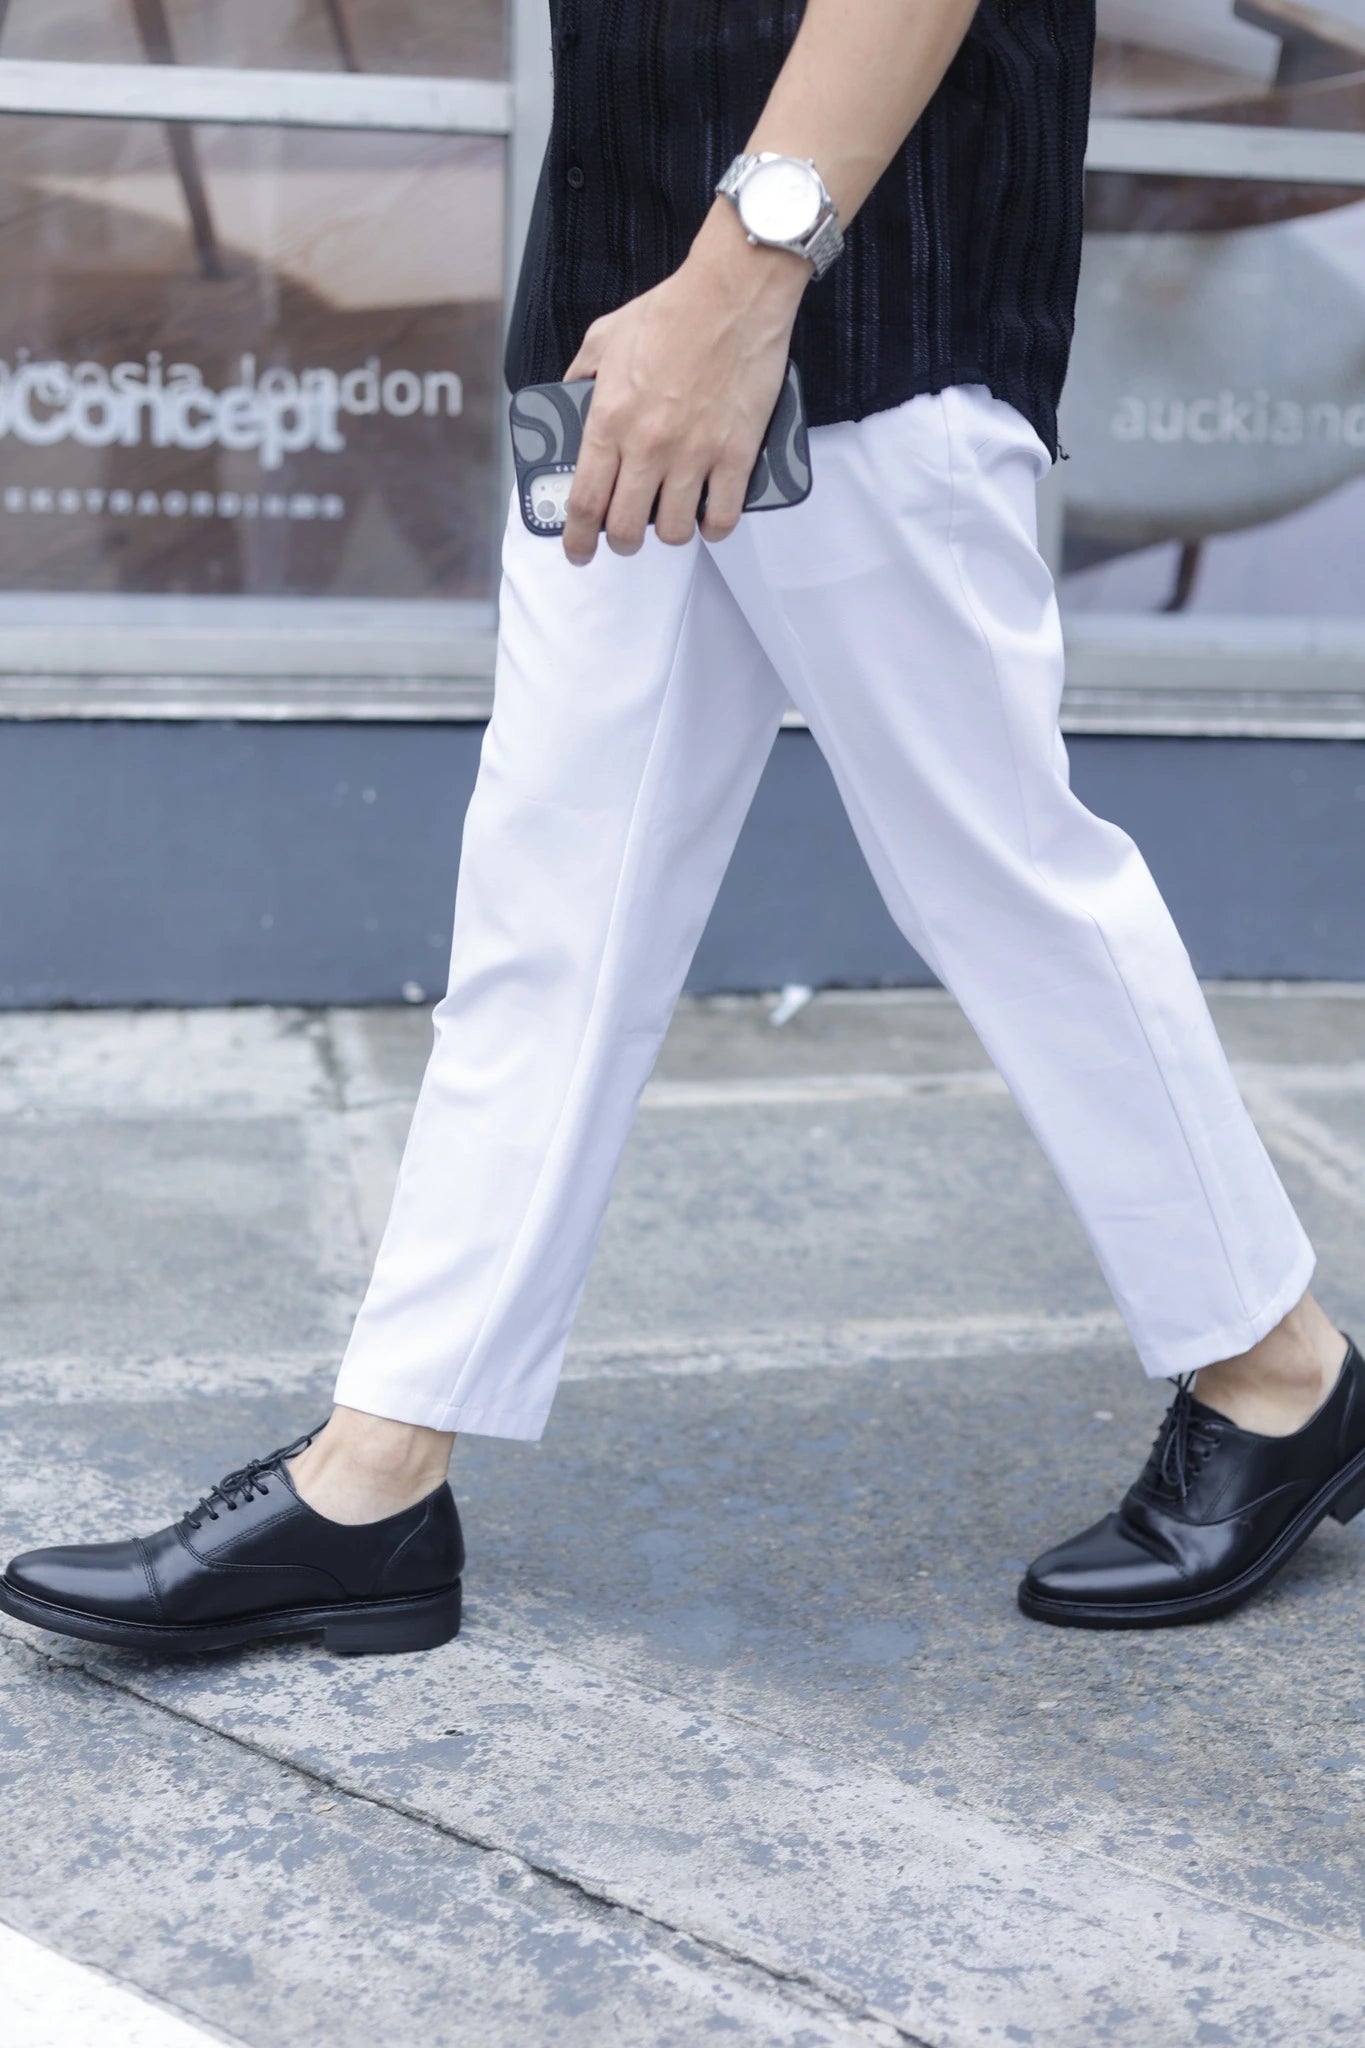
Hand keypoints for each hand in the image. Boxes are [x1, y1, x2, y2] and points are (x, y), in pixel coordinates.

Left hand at [559, 202, 808, 564]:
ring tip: (671, 520)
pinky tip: (709, 518)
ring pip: (675, 530)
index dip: (577, 538)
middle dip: (622, 541)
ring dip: (669, 533)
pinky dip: (714, 527)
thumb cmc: (673, 310)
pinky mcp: (735, 454)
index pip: (584, 501)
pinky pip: (722, 516)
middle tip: (626, 535)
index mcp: (609, 419)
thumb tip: (568, 398)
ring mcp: (694, 453)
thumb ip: (581, 374)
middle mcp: (648, 444)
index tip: (577, 550)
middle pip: (626, 527)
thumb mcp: (605, 335)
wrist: (732, 293)